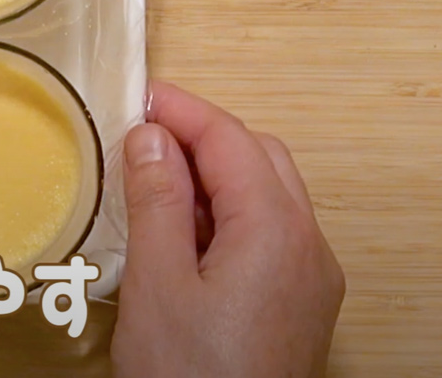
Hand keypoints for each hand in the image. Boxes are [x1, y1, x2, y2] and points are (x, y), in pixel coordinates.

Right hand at [111, 82, 343, 377]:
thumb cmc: (187, 374)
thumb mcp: (156, 281)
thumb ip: (156, 200)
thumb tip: (152, 136)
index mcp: (275, 231)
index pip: (231, 140)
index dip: (181, 109)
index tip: (133, 96)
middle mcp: (308, 246)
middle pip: (261, 158)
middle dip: (202, 136)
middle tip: (139, 136)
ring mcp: (311, 277)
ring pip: (269, 194)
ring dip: (215, 174)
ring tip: (152, 181)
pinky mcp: (301, 303)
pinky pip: (270, 233)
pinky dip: (227, 212)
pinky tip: (180, 231)